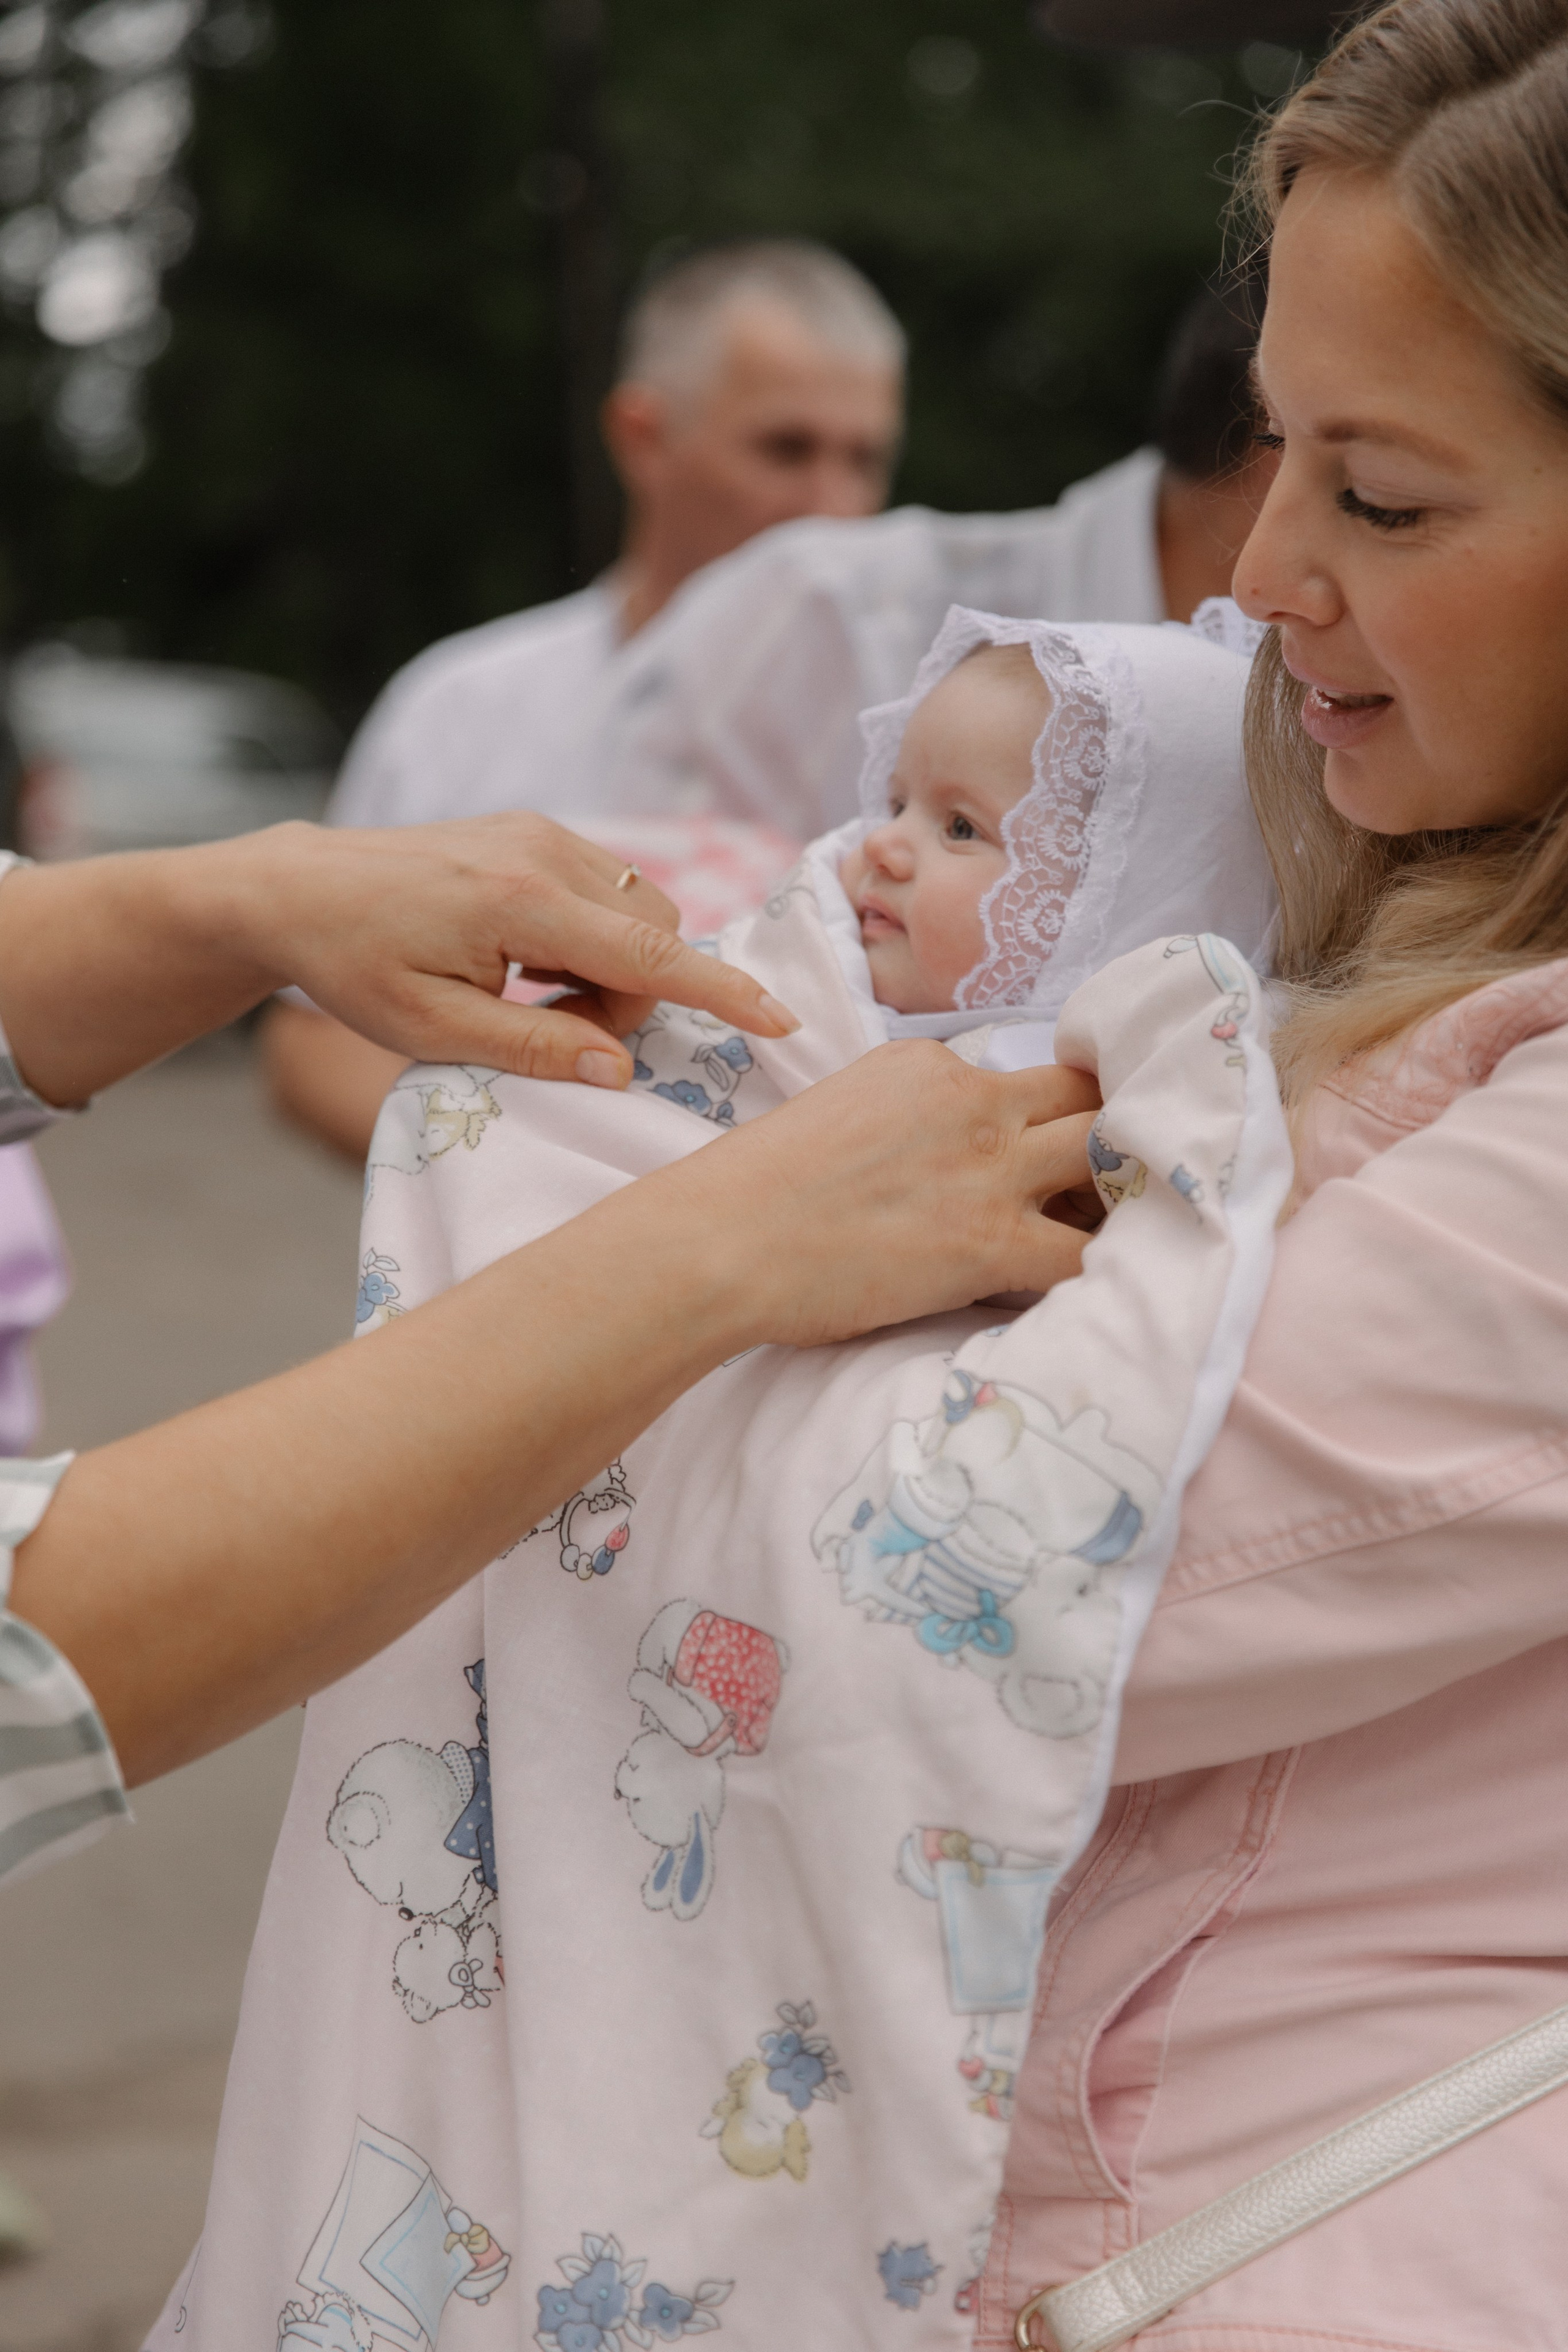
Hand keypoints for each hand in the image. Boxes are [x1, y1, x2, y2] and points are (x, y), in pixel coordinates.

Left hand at [0, 812, 799, 1106]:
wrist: (296, 889)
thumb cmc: (353, 969)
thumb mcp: (431, 1032)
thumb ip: (532, 1050)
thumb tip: (619, 1071)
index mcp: (519, 902)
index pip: (649, 954)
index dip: (721, 993)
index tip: (782, 1021)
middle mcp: (542, 851)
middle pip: (655, 934)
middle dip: (633, 997)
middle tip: (553, 1029)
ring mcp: (541, 832)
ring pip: (637, 913)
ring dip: (613, 969)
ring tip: (533, 994)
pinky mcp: (534, 831)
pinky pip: (608, 892)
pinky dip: (592, 939)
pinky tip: (527, 960)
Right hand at [636, 1045, 1104, 1350]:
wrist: (721, 1241)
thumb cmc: (756, 1190)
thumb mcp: (841, 1111)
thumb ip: (902, 1119)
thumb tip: (928, 1161)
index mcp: (927, 1063)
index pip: (1021, 1079)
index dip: (1043, 1120)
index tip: (1043, 1158)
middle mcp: (971, 1099)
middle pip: (1088, 1097)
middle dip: (1111, 1133)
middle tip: (1116, 1181)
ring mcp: (989, 1167)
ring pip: (1109, 1156)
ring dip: (1124, 1190)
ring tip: (1126, 1227)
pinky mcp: (993, 1241)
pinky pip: (1090, 1251)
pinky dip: (1109, 1266)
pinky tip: (1109, 1284)